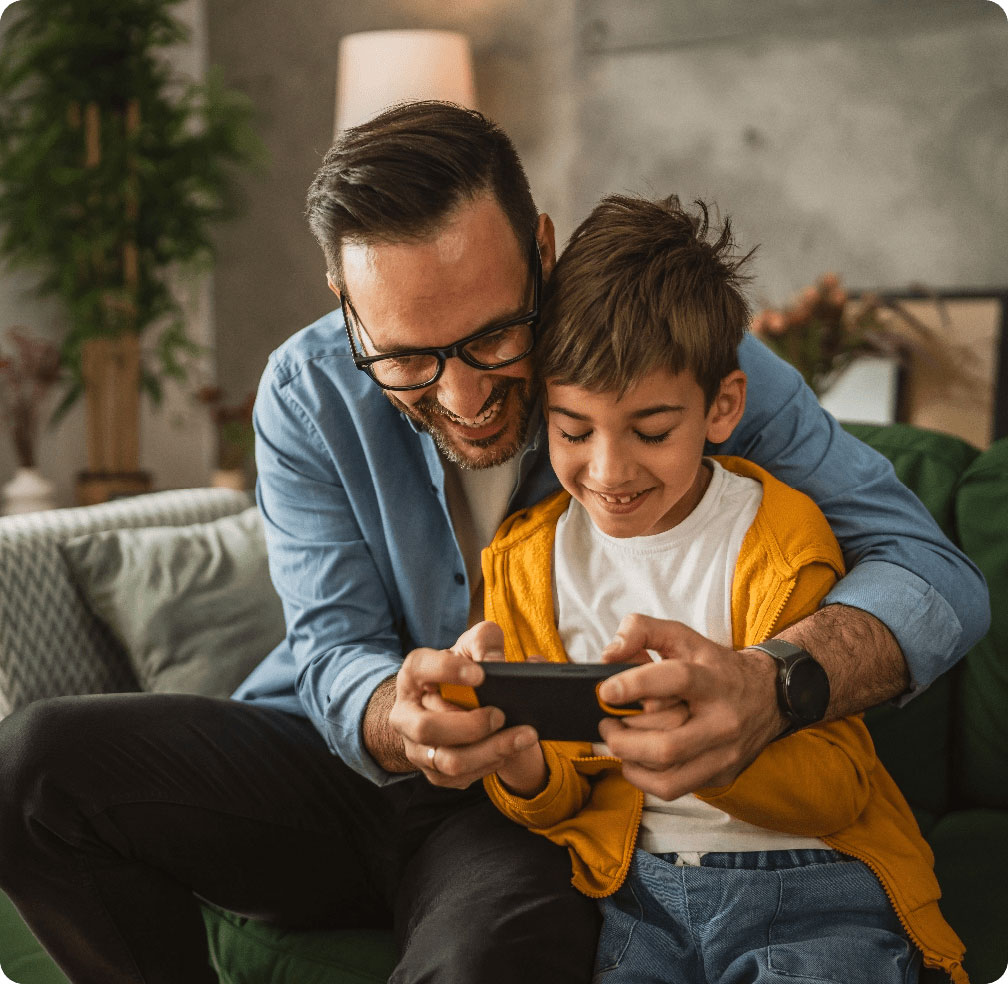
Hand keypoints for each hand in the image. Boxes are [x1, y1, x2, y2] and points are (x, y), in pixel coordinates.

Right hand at [387, 621, 539, 788]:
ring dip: (490, 750)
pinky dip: (490, 765)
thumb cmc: (466, 671)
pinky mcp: (433, 772)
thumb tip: (497, 663)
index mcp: (413, 675)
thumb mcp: (474, 648)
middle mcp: (406, 714)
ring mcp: (416, 747)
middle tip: (501, 714)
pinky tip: (510, 749)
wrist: (457, 704)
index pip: (420, 668)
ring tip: (523, 736)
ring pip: (448, 761)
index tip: (480, 675)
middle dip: (470, 725)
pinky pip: (461, 778)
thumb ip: (485, 642)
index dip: (448, 671)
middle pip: (427, 727)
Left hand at [596, 614, 781, 800]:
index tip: (606, 691)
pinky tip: (635, 758)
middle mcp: (723, 720)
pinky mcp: (721, 774)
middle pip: (667, 745)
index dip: (636, 685)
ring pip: (667, 775)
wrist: (769, 695)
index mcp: (713, 679)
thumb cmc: (716, 666)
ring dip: (630, 761)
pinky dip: (644, 778)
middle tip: (607, 723)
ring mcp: (724, 753)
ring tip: (618, 740)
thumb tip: (609, 656)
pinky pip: (673, 788)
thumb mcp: (683, 636)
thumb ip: (641, 631)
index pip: (676, 680)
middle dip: (624, 739)